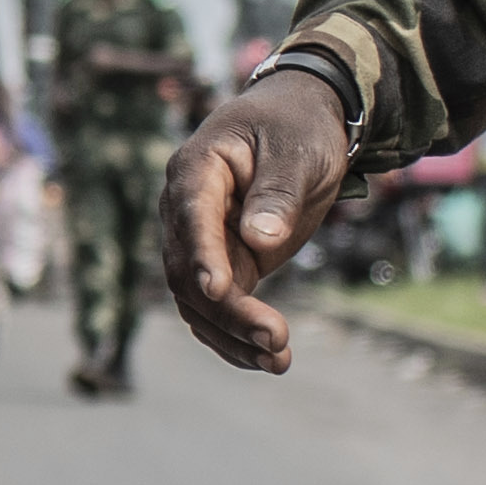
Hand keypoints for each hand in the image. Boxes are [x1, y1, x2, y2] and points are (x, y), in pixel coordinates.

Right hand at [159, 65, 357, 372]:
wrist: (300, 123)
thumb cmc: (296, 126)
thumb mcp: (297, 150)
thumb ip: (277, 192)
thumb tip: (259, 239)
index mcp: (195, 170)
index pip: (191, 217)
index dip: (202, 255)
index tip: (218, 289)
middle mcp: (186, 211)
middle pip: (188, 271)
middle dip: (228, 310)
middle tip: (276, 339)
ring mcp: (200, 241)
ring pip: (197, 300)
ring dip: (232, 334)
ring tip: (279, 361)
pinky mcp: (223, 263)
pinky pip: (216, 308)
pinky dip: (236, 337)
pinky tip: (267, 360)